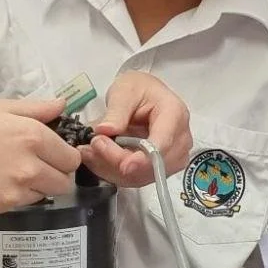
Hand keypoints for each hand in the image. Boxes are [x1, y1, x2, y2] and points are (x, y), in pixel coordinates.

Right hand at [0, 97, 79, 211]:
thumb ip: (36, 108)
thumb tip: (63, 106)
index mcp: (33, 135)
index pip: (71, 157)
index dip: (63, 155)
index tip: (51, 153)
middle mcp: (31, 165)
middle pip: (64, 181)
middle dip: (55, 173)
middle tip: (34, 164)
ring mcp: (17, 189)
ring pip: (46, 194)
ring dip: (37, 186)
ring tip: (11, 172)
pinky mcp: (2, 206)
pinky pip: (24, 203)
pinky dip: (17, 195)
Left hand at [82, 71, 192, 186]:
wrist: (143, 96)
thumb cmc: (138, 89)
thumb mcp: (124, 91)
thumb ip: (116, 111)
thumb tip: (105, 131)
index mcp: (174, 115)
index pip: (163, 143)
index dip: (144, 159)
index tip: (124, 166)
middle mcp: (179, 139)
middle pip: (151, 164)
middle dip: (118, 161)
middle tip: (92, 144)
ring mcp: (171, 157)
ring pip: (141, 176)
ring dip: (111, 168)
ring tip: (88, 151)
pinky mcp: (159, 168)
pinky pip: (134, 178)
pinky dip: (111, 172)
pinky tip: (95, 158)